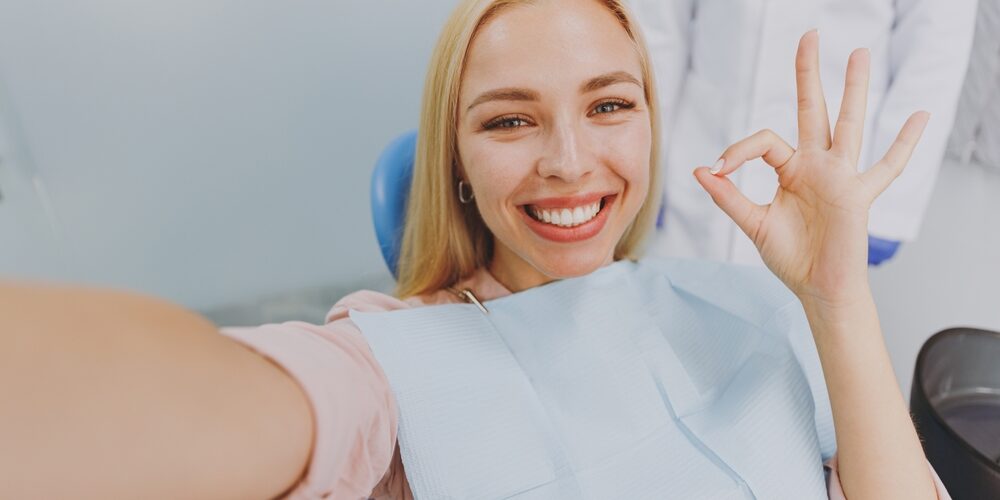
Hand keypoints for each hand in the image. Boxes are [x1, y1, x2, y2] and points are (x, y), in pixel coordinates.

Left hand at [693, 30, 928, 305]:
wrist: (817, 288)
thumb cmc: (791, 258)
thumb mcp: (754, 224)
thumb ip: (729, 197)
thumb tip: (702, 170)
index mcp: (790, 169)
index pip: (764, 140)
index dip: (739, 150)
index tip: (719, 169)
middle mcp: (816, 165)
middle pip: (812, 109)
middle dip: (809, 74)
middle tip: (809, 35)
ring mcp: (840, 176)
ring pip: (848, 124)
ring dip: (854, 89)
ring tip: (860, 54)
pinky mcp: (859, 195)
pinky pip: (887, 167)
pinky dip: (904, 143)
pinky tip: (920, 115)